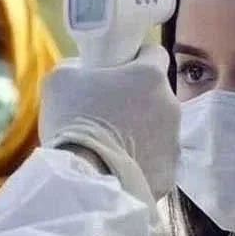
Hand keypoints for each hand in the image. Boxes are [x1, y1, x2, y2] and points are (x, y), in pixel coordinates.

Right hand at [39, 45, 179, 203]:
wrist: (83, 181)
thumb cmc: (73, 123)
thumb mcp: (60, 81)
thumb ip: (76, 67)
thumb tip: (81, 70)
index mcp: (150, 76)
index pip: (154, 54)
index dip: (136, 59)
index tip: (120, 70)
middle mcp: (171, 105)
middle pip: (156, 95)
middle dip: (137, 101)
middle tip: (107, 112)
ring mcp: (174, 141)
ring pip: (158, 129)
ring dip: (141, 132)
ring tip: (110, 145)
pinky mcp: (170, 173)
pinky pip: (156, 160)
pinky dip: (141, 162)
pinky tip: (118, 168)